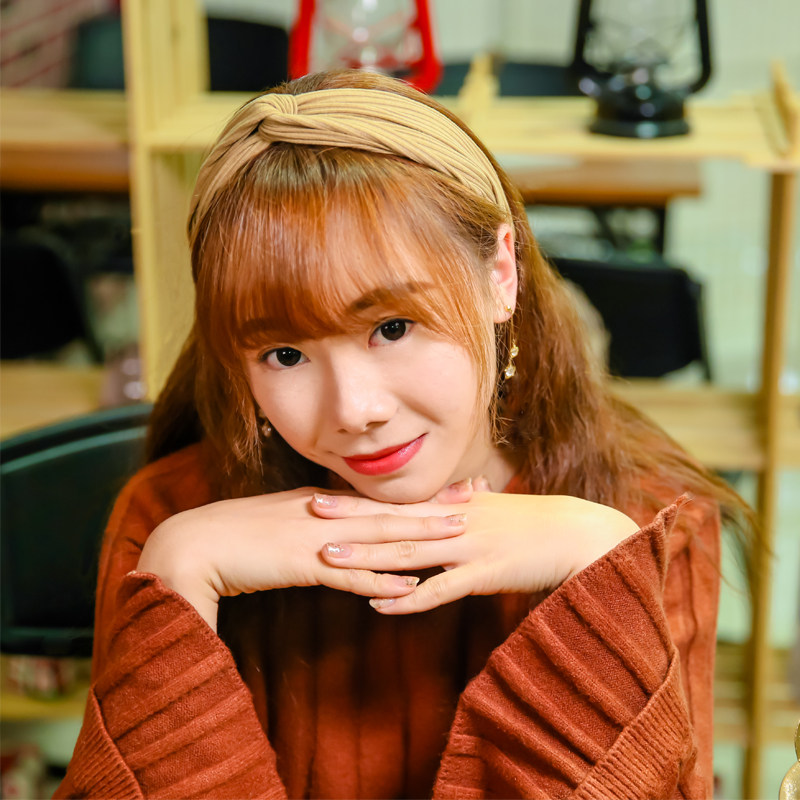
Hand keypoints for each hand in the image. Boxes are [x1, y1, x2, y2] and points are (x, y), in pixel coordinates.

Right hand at [136, 486, 471, 630]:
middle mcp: (327, 514)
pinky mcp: (302, 563)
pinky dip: (382, 580)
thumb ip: (314, 525)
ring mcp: (317, 537)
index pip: (383, 498)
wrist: (193, 544)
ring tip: (459, 536)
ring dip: (421, 537)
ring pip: (380, 537)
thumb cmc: (234, 536)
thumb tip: (340, 532)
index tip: (458, 489)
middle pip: (392, 510)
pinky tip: (410, 585)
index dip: (423, 494)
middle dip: (436, 506)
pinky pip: (350, 575)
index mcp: (324, 503)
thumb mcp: (282, 523)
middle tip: (478, 499)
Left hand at [314, 491, 639, 613]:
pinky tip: (382, 605)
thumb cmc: (534, 522)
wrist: (576, 533)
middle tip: (307, 515)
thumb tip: (461, 490)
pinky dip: (411, 597)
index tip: (319, 495)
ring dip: (368, 558)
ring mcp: (468, 546)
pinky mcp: (486, 572)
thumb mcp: (496, 508)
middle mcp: (453, 521)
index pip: (394, 503)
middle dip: (349, 519)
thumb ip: (470, 502)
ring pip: (409, 552)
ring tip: (330, 561)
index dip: (356, 500)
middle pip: (392, 521)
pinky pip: (442, 588)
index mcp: (451, 507)